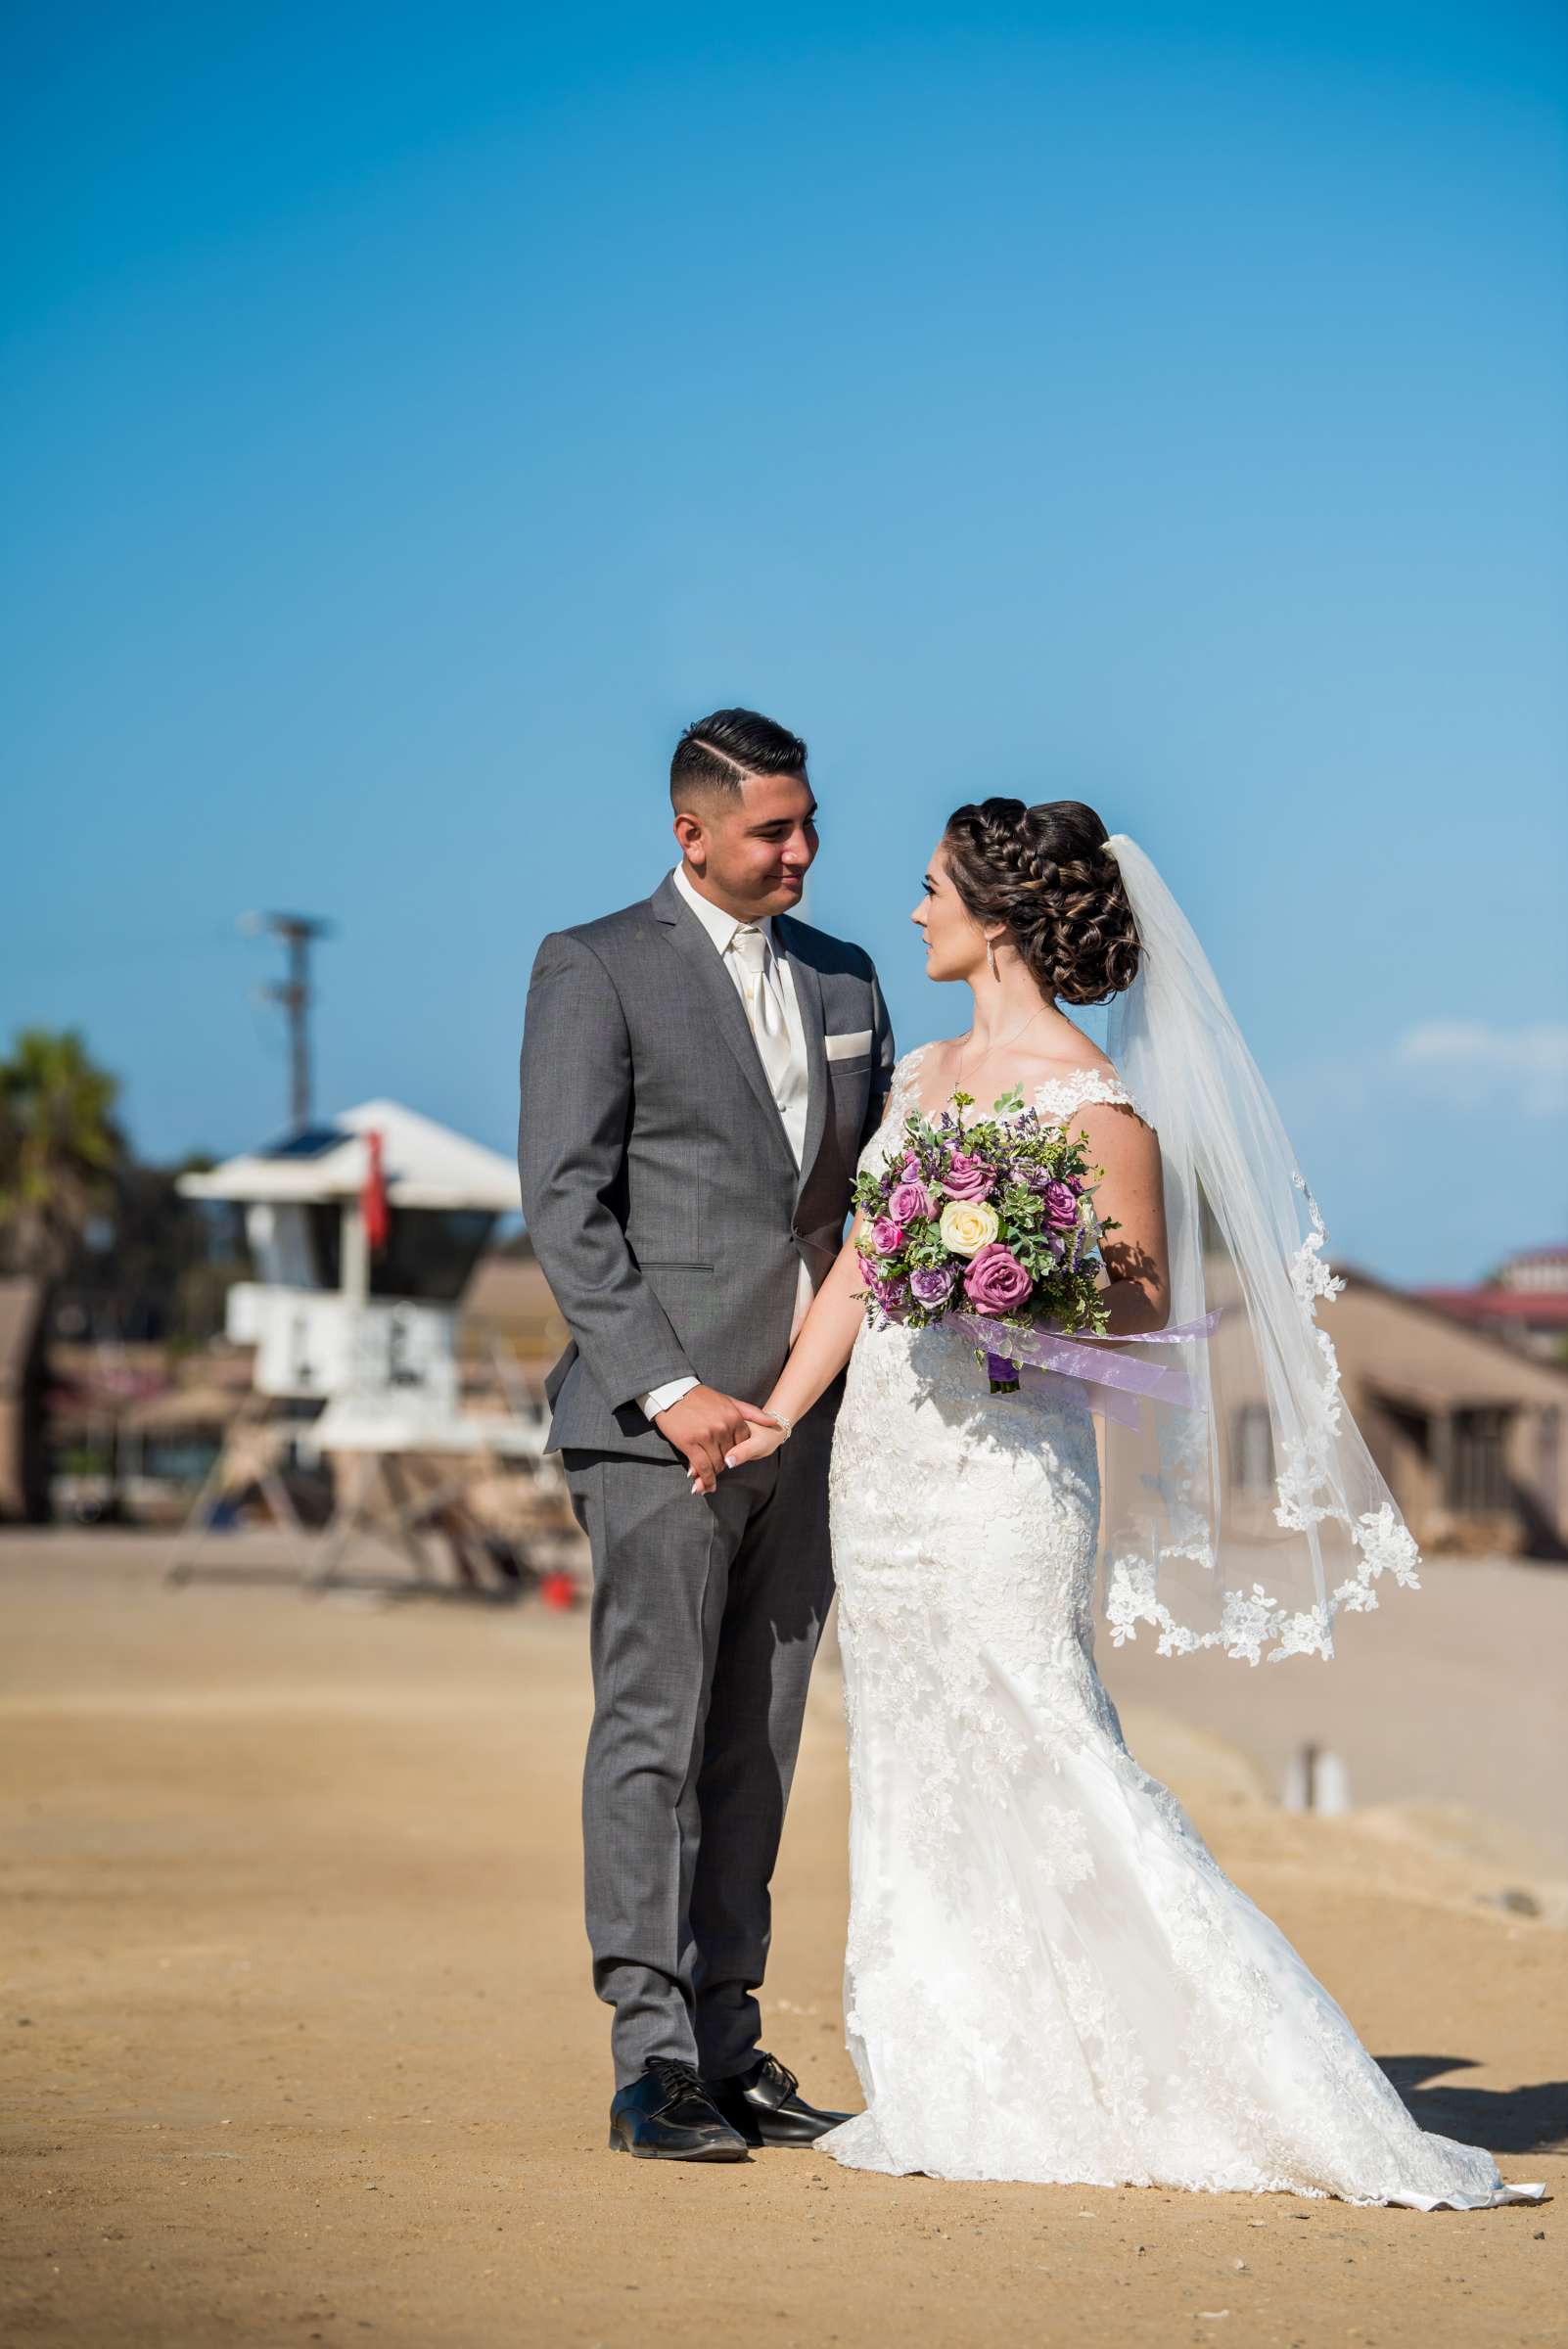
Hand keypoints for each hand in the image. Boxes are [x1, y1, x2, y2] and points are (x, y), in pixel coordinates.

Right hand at [653, 1385, 778, 1495]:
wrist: (672, 1392)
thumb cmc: (699, 1397)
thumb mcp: (729, 1400)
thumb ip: (751, 1413)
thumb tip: (773, 1422)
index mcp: (733, 1417)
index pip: (742, 1444)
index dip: (736, 1452)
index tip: (729, 1456)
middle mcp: (723, 1428)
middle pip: (729, 1456)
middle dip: (724, 1464)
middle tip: (717, 1469)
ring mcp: (706, 1437)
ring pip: (716, 1464)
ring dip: (714, 1475)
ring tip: (710, 1481)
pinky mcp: (690, 1444)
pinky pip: (702, 1467)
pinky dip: (705, 1479)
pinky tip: (705, 1485)